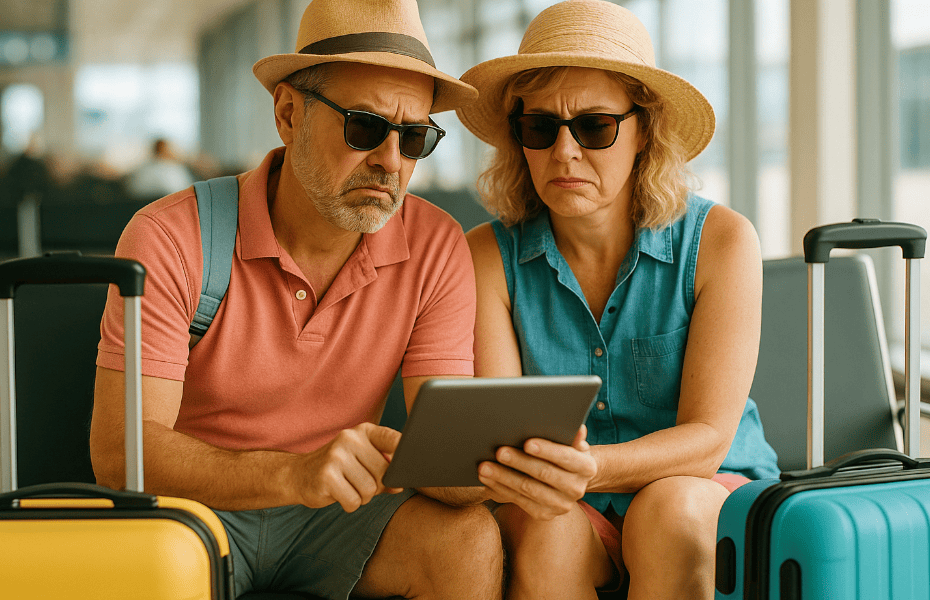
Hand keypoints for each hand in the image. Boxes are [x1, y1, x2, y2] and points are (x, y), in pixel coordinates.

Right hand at [292, 422, 402, 511]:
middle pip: (383, 473)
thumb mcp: (362, 462)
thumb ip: (384, 470)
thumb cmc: (339, 470)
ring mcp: (337, 456)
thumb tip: (401, 484)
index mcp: (362, 432)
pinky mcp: (326, 476)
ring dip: (362, 497)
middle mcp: (350, 439)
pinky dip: (349, 504)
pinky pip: (353, 501)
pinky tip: (338, 494)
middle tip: (360, 483)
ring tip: (348, 487)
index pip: (392, 439)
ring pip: (369, 490)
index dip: (405, 452)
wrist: (298, 475)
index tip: (411, 463)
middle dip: (376, 487)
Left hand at [477, 425, 596, 519]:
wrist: (570, 479)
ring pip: (528, 490)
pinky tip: (487, 480)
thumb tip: (578, 428)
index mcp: (586, 467)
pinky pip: (519, 501)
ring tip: (485, 467)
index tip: (528, 443)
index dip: (547, 450)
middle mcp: (577, 489)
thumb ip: (572, 436)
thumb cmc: (566, 452)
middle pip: (544, 474)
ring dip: (504, 477)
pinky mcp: (544, 514)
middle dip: (519, 462)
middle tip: (499, 452)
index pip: (566, 457)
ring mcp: (561, 505)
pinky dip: (501, 489)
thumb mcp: (572, 443)